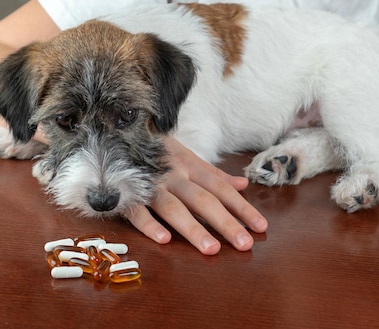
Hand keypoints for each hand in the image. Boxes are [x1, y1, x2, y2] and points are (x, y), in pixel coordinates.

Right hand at [124, 136, 267, 254]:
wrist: (117, 130)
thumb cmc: (158, 149)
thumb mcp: (188, 156)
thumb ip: (214, 173)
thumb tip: (242, 184)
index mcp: (190, 167)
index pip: (221, 189)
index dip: (242, 208)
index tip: (261, 227)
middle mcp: (174, 176)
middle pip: (204, 200)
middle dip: (225, 223)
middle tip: (245, 244)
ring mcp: (151, 185)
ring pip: (174, 208)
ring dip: (193, 228)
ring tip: (211, 249)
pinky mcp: (127, 194)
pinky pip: (138, 211)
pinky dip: (150, 224)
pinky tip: (165, 240)